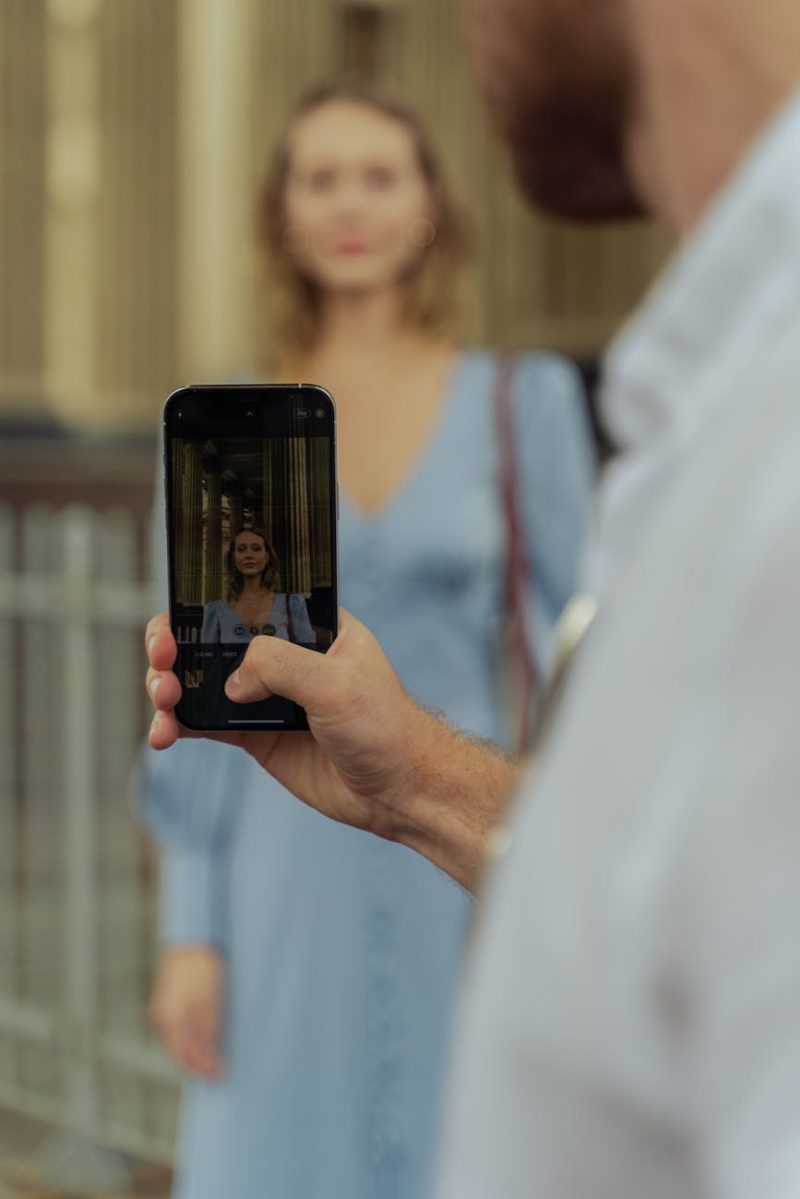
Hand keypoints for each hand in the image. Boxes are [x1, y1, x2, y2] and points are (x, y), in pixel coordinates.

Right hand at [146, 610, 515, 890]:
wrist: (399, 792)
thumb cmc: (385, 726)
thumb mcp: (337, 684)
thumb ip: (281, 666)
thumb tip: (231, 678)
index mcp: (309, 624)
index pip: (247, 597)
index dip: (204, 601)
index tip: (178, 618)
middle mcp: (283, 654)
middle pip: (211, 636)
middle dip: (174, 644)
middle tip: (162, 661)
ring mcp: (266, 694)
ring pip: (201, 679)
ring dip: (170, 686)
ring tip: (164, 704)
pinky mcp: (256, 734)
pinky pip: (205, 722)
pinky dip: (178, 725)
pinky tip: (163, 735)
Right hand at [149, 946, 224, 1078]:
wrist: (190, 941)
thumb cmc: (202, 968)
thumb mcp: (209, 1000)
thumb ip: (207, 1031)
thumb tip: (210, 1059)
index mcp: (172, 1019)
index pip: (184, 1057)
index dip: (202, 1069)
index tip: (220, 1075)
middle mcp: (163, 1018)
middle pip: (179, 1052)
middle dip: (197, 1065)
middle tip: (218, 1071)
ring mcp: (162, 1011)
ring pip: (177, 1042)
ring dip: (194, 1053)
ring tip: (214, 1058)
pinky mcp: (166, 1004)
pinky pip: (176, 1030)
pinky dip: (189, 1039)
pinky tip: (204, 1039)